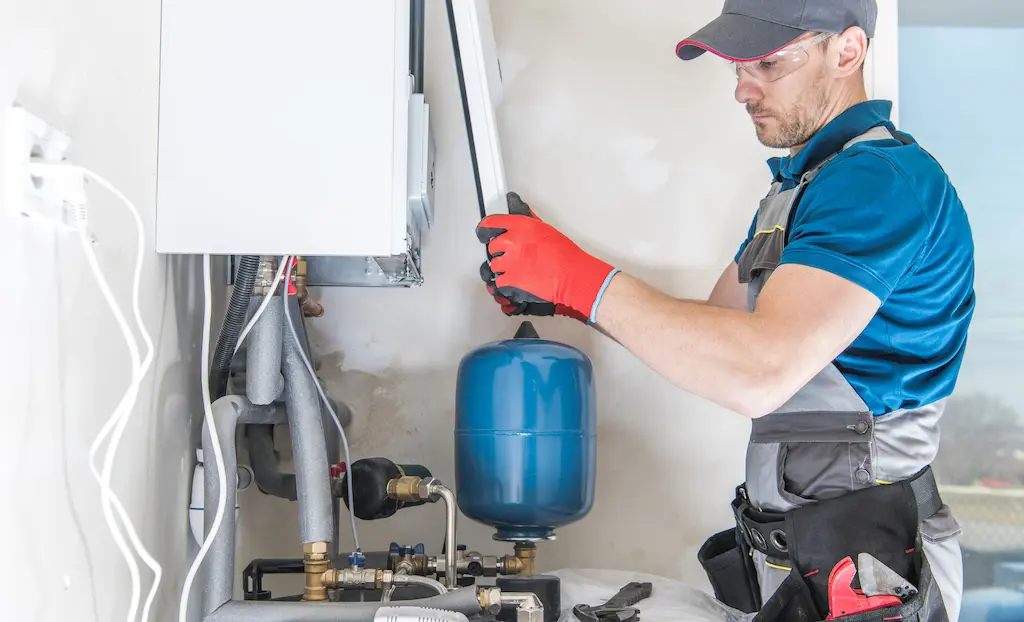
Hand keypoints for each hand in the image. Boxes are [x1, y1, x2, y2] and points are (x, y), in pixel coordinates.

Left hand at [476, 192, 617, 322]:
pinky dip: (505, 283)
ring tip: (518, 270)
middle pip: (492, 247)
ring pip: (494, 265)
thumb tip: (520, 215)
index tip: (484, 231)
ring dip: (503, 268)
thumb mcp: (546, 230)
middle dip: (500, 252)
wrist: (571, 275)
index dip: (486, 228)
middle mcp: (511, 241)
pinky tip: (516, 281)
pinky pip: (499, 281)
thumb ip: (529, 223)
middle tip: (513, 257)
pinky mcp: (510, 279)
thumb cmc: (565, 254)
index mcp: (521, 226)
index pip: (492, 223)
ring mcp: (509, 261)